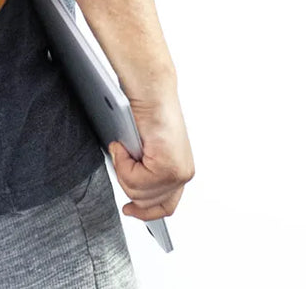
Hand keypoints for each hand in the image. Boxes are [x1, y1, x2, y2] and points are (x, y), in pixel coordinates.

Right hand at [107, 87, 194, 220]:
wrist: (151, 92)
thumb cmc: (147, 112)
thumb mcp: (147, 152)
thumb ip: (146, 174)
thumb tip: (132, 191)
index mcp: (180, 172)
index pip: (166, 206)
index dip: (146, 212)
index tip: (130, 210)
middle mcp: (183, 174)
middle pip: (146, 202)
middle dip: (127, 181)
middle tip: (122, 157)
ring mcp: (177, 173)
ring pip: (138, 192)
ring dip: (124, 169)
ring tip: (125, 148)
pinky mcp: (168, 167)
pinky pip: (135, 180)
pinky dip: (124, 163)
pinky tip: (126, 146)